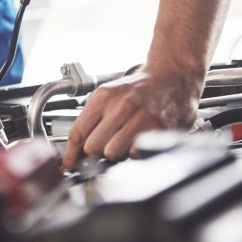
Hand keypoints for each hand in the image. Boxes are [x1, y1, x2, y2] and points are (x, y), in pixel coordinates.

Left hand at [62, 68, 200, 167]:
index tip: (69, 164)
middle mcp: (120, 106)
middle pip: (92, 147)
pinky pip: (135, 154)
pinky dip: (134, 154)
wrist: (171, 76)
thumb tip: (75, 150)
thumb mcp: (108, 95)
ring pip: (112, 153)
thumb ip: (91, 120)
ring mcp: (140, 118)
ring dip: (115, 153)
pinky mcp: (158, 130)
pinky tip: (137, 142)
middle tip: (102, 148)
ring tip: (122, 142)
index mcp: (103, 97)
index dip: (71, 154)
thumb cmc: (138, 89)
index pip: (77, 132)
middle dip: (94, 153)